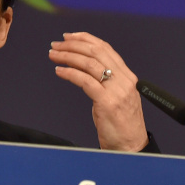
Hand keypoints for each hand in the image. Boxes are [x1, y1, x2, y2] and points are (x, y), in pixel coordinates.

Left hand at [50, 32, 148, 151]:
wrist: (131, 148)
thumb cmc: (122, 125)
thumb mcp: (118, 97)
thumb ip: (108, 81)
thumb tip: (85, 67)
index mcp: (127, 76)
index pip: (105, 48)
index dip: (86, 38)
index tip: (69, 36)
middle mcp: (124, 80)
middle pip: (96, 52)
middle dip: (73, 45)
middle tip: (56, 44)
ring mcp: (116, 91)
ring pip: (89, 63)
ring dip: (68, 56)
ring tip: (53, 55)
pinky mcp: (107, 103)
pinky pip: (84, 81)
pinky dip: (69, 73)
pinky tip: (59, 71)